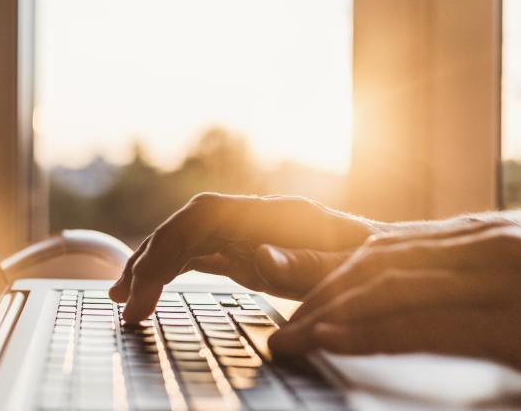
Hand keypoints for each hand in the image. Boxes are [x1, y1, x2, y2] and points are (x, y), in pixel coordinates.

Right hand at [108, 193, 379, 321]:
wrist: (398, 263)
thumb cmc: (378, 270)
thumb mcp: (349, 272)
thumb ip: (306, 264)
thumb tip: (258, 258)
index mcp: (280, 215)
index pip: (205, 216)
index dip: (168, 245)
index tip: (145, 286)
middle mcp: (259, 217)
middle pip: (187, 225)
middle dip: (150, 261)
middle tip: (126, 306)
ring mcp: (251, 231)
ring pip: (186, 238)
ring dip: (152, 265)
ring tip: (122, 300)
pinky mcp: (248, 249)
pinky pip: (199, 254)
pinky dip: (170, 271)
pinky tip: (150, 290)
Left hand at [270, 224, 520, 393]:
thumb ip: (470, 285)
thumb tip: (421, 308)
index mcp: (479, 239)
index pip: (386, 252)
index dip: (334, 278)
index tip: (301, 307)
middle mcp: (479, 248)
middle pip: (375, 266)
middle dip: (320, 298)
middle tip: (285, 329)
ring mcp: (494, 278)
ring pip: (388, 287)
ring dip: (329, 315)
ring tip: (292, 339)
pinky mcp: (512, 318)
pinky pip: (425, 322)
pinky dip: (371, 330)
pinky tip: (337, 341)